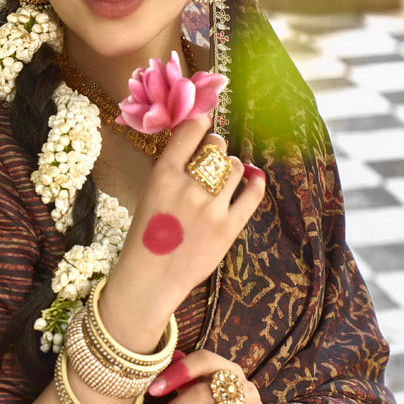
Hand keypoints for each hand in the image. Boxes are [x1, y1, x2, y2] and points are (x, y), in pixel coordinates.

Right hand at [102, 115, 265, 349]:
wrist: (151, 278)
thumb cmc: (147, 236)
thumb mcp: (150, 193)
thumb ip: (172, 169)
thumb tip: (199, 142)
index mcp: (164, 174)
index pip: (192, 130)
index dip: (201, 125)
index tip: (204, 129)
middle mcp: (189, 187)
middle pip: (217, 146)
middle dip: (216, 150)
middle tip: (212, 161)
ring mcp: (212, 207)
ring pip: (235, 167)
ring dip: (232, 168)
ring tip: (225, 180)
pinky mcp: (229, 227)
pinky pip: (253, 194)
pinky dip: (256, 182)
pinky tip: (254, 179)